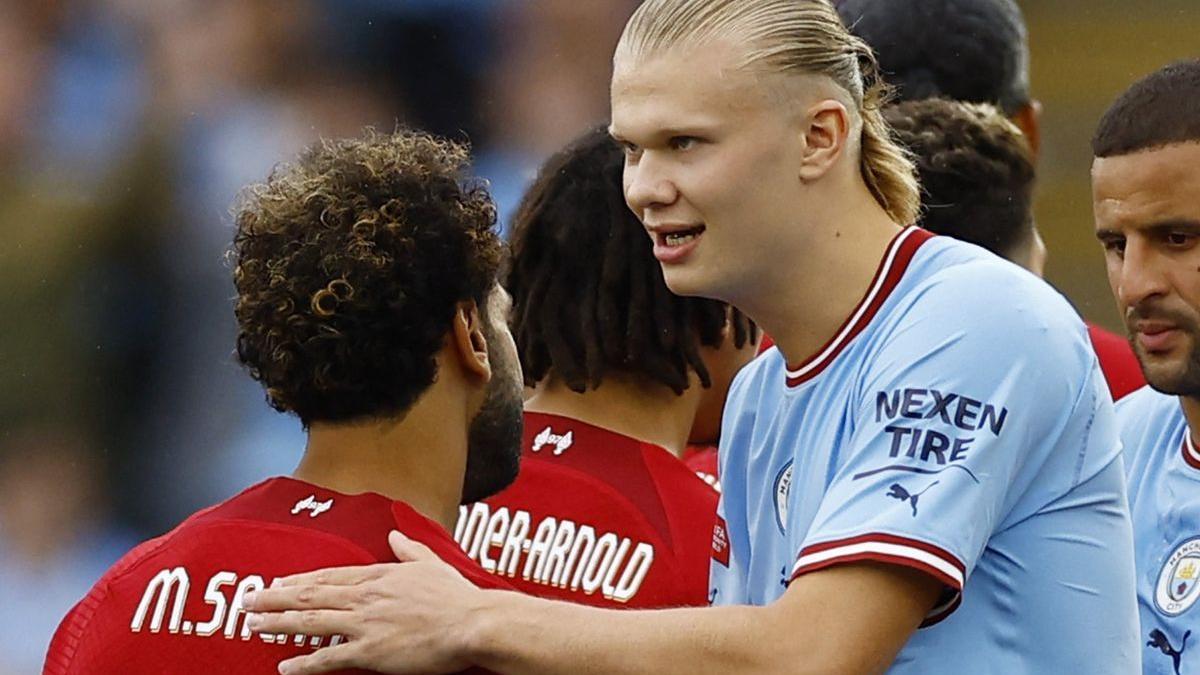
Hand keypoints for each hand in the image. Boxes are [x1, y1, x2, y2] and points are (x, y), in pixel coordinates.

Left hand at [243, 531, 485, 674]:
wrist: (473, 623)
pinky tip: (285, 666)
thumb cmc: (458, 597)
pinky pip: (329, 658)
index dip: (299, 580)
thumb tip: (395, 535)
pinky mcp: (370, 652)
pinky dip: (304, 662)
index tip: (277, 582)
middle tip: (246, 601)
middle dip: (274, 598)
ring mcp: (365, 624)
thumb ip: (409, 550)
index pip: (329, 575)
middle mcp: (365, 597)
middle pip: (310, 594)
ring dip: (278, 623)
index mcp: (379, 575)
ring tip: (252, 626)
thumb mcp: (432, 564)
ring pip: (311, 621)